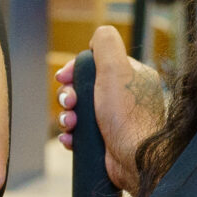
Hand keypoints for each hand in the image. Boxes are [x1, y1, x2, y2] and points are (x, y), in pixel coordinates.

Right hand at [54, 26, 163, 195]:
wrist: (133, 160)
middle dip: (69, 95)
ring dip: (67, 115)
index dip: (76, 68)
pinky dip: (72, 134)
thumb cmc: (126, 116)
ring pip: (80, 110)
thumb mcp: (115, 68)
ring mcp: (116, 119)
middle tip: (69, 103)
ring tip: (70, 124)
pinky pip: (82, 131)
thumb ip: (106, 43)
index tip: (63, 77)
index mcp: (132, 76)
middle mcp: (126, 97)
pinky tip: (71, 138)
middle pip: (85, 86)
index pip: (97, 63)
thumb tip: (97, 36)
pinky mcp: (107, 139)